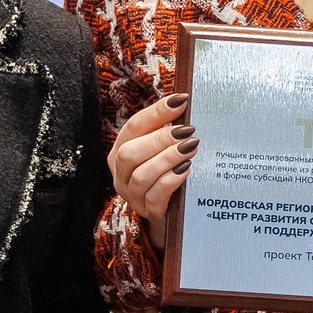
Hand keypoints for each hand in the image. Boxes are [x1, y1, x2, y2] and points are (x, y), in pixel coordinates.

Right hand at [109, 93, 194, 250]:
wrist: (168, 212)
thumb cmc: (165, 173)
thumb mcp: (161, 151)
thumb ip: (166, 131)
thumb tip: (184, 104)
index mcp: (120, 151)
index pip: (133, 127)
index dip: (156, 112)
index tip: (180, 100)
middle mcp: (121, 173)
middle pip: (130, 152)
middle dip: (160, 138)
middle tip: (187, 130)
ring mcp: (132, 194)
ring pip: (142, 174)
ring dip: (168, 158)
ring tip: (191, 147)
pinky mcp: (147, 210)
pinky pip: (156, 195)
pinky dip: (171, 180)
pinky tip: (186, 170)